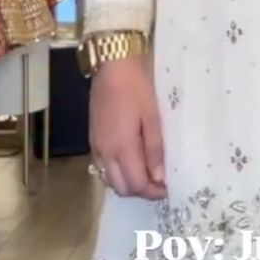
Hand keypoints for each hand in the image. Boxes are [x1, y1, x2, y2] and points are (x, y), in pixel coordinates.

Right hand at [89, 58, 165, 198]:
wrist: (112, 67)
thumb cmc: (137, 89)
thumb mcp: (152, 118)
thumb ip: (154, 150)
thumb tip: (159, 177)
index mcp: (121, 148)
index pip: (135, 184)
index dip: (152, 192)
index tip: (166, 189)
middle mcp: (105, 152)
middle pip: (120, 188)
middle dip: (140, 191)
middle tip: (157, 182)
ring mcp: (96, 147)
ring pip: (109, 180)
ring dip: (127, 183)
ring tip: (145, 172)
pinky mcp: (92, 139)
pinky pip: (102, 167)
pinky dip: (116, 173)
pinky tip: (130, 161)